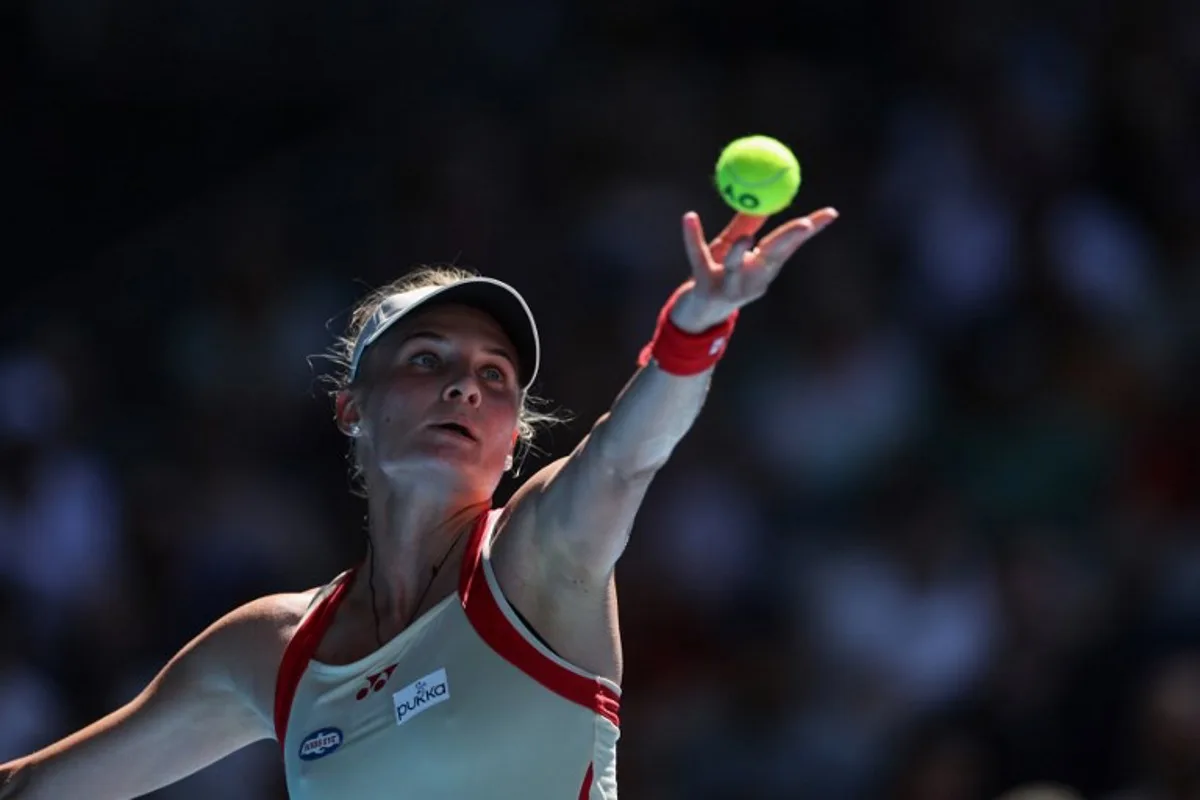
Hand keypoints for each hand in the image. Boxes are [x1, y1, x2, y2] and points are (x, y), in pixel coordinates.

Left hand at [669, 207, 838, 332]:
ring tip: (745, 239)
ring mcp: (729, 287)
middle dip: (789, 240)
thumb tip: (764, 197)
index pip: (791, 245)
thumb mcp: (733, 249)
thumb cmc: (718, 276)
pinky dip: (693, 237)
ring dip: (740, 253)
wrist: (696, 315)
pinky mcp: (703, 288)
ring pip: (736, 267)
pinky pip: (698, 258)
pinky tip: (689, 217)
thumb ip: (747, 225)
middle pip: (773, 257)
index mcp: (763, 268)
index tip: (831, 213)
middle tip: (804, 224)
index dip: (811, 230)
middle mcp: (752, 280)